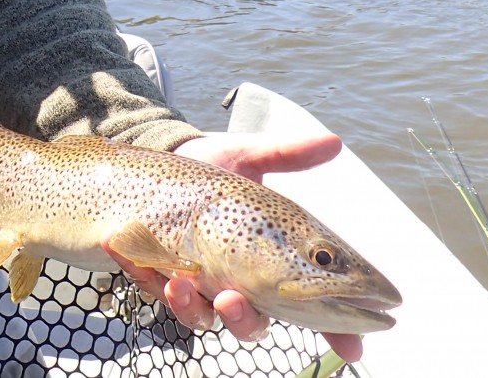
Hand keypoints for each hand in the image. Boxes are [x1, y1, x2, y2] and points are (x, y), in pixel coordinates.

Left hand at [107, 131, 363, 362]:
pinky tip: (132, 255)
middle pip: (252, 322)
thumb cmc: (207, 165)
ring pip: (202, 318)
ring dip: (191, 307)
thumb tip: (333, 141)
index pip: (310, 305)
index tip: (355, 345)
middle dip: (244, 320)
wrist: (155, 158)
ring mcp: (197, 283)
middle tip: (232, 299)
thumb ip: (286, 155)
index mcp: (269, 261)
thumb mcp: (246, 156)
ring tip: (181, 283)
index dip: (337, 328)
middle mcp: (237, 280)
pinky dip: (143, 277)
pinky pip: (152, 291)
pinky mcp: (158, 275)